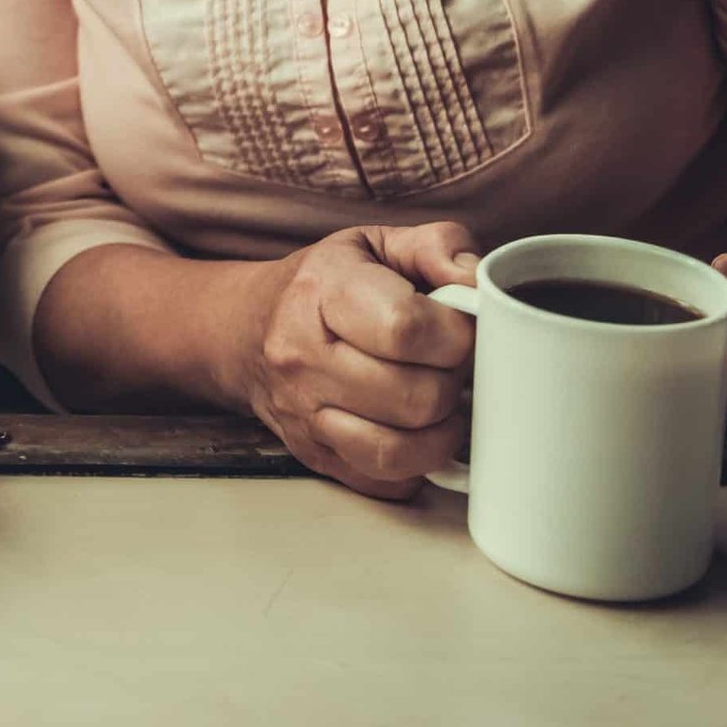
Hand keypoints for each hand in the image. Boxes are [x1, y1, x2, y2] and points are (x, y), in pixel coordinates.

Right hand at [238, 222, 479, 501]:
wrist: (248, 328)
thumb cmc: (324, 284)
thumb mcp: (376, 244)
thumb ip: (437, 247)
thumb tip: (478, 282)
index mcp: (322, 291)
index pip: (406, 328)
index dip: (456, 333)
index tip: (459, 326)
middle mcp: (303, 356)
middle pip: (415, 397)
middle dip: (451, 381)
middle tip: (446, 362)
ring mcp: (304, 414)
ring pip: (401, 451)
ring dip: (439, 431)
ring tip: (436, 399)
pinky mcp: (314, 456)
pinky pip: (386, 482)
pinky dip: (416, 464)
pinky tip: (415, 429)